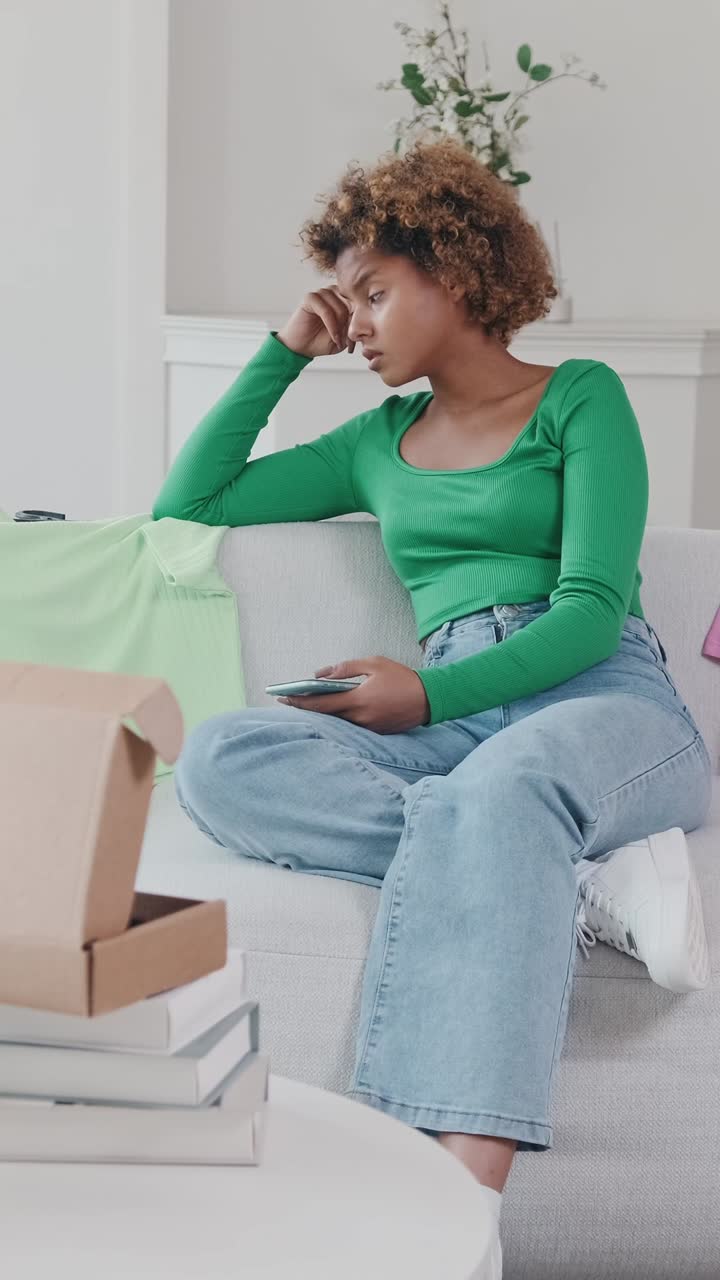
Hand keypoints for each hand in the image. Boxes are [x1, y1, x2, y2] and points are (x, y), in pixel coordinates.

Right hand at [275, 286, 356, 359]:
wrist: (301, 348)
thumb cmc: (322, 341)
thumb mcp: (344, 336)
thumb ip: (355, 326)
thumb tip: (368, 321)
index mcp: (343, 298)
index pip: (360, 303)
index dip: (361, 322)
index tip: (359, 340)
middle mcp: (333, 292)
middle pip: (352, 303)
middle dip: (352, 325)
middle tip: (350, 342)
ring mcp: (322, 293)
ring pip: (341, 307)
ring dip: (342, 327)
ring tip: (339, 340)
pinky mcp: (310, 298)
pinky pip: (326, 310)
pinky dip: (332, 325)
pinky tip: (334, 337)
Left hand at [276, 656, 430, 733]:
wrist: (429, 698)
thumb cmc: (402, 677)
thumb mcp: (373, 663)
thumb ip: (345, 668)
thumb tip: (321, 674)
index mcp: (358, 700)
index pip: (321, 705)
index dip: (300, 702)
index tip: (283, 698)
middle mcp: (361, 718)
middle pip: (326, 716)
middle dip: (307, 708)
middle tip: (288, 700)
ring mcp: (368, 728)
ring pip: (338, 722)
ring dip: (323, 714)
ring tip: (308, 703)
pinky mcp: (376, 732)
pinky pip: (352, 726)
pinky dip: (340, 718)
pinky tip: (333, 710)